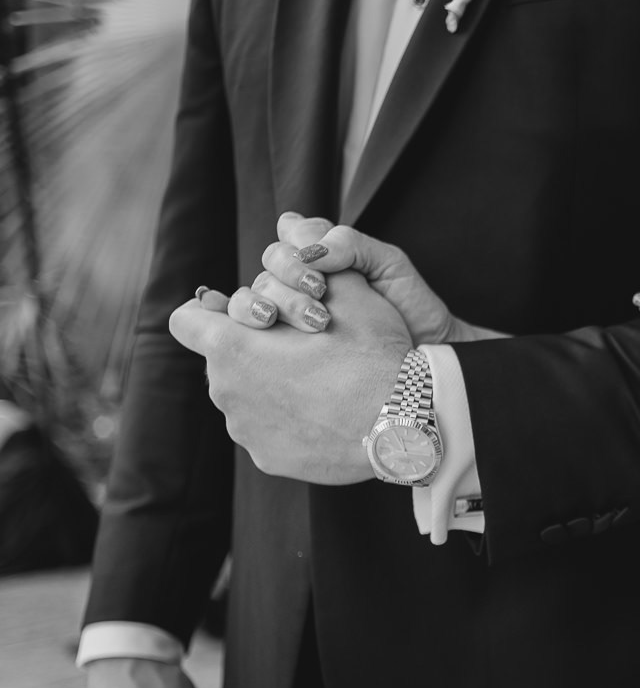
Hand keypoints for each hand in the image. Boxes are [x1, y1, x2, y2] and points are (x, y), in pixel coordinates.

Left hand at [171, 277, 411, 483]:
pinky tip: (326, 415)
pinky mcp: (268, 459)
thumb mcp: (348, 293)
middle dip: (252, 351)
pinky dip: (288, 422)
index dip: (210, 313)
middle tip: (301, 349)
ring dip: (270, 388)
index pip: (186, 321)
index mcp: (233, 347)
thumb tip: (288, 228)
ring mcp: (246, 431)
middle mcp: (227, 392)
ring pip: (245, 398)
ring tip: (319, 385)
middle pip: (222, 361)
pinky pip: (267, 432)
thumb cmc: (375, 355)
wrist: (405, 423)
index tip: (244, 317)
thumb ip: (304, 261)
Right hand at [245, 213, 505, 343]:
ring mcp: (291, 309)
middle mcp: (302, 277)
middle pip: (270, 264)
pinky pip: (253, 325)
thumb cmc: (410, 306)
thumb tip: (310, 250)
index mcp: (323, 252)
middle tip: (319, 297)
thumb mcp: (389, 263)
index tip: (321, 273)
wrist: (424, 353)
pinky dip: (251, 321)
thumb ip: (350, 244)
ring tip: (310, 323)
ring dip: (273, 303)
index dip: (296, 249)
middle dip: (289, 278)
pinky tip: (266, 329)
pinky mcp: (287, 341)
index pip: (289, 235)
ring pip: (258, 293)